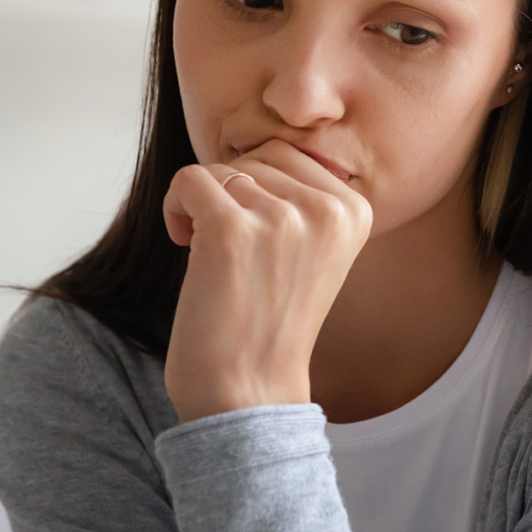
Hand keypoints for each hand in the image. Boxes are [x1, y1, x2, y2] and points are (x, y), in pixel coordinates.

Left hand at [160, 139, 373, 420]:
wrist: (249, 390)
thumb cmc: (271, 320)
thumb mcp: (314, 251)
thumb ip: (303, 197)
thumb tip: (260, 140)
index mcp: (356, 211)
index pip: (291, 154)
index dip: (259, 187)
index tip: (256, 236)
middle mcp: (327, 210)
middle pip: (256, 156)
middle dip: (232, 192)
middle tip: (230, 246)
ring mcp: (280, 218)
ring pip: (221, 168)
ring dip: (202, 204)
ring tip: (210, 253)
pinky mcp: (231, 230)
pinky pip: (188, 179)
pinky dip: (176, 208)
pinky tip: (185, 245)